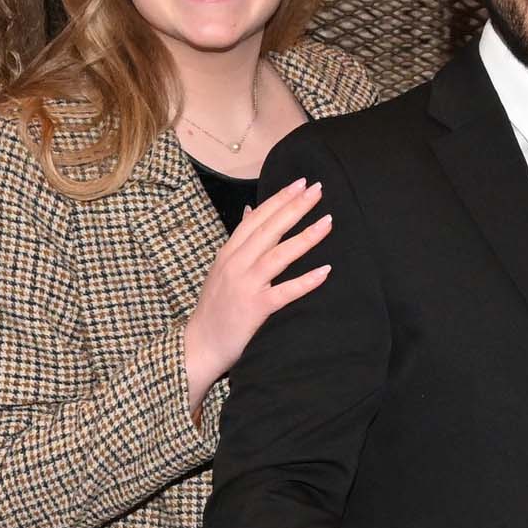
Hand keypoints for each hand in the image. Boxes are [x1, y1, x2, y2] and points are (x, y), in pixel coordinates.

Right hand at [180, 176, 329, 393]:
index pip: (256, 219)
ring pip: (278, 256)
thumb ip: (239, 241)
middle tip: (317, 189)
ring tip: (328, 222)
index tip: (300, 183)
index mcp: (229, 253)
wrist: (200, 344)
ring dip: (305, 237)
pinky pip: (283, 293)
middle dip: (294, 208)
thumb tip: (249, 210)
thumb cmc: (215, 307)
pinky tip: (326, 271)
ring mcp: (244, 286)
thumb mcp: (222, 268)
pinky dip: (305, 282)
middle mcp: (236, 264)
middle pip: (269, 230)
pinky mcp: (254, 309)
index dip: (278, 199)